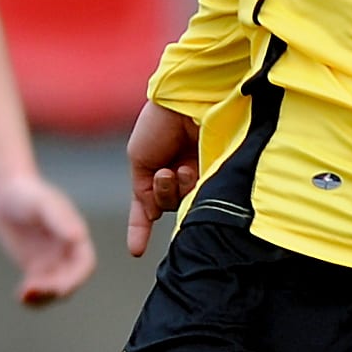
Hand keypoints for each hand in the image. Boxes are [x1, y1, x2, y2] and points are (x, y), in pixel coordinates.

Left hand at [0, 175, 96, 304]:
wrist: (7, 194)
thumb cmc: (27, 193)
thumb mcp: (43, 203)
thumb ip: (60, 218)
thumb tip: (78, 237)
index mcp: (76, 237)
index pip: (85, 264)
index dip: (77, 279)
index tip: (61, 289)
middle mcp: (67, 252)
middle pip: (69, 281)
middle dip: (53, 290)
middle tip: (30, 289)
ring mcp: (52, 261)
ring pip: (54, 289)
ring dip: (42, 297)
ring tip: (23, 295)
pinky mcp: (36, 268)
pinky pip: (38, 289)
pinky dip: (32, 297)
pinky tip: (20, 297)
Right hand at [123, 102, 199, 257]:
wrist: (187, 102)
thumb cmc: (159, 125)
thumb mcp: (139, 159)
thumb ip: (143, 191)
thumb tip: (152, 215)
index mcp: (159, 169)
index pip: (148, 205)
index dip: (140, 228)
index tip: (136, 250)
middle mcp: (180, 175)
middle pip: (167, 205)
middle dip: (163, 196)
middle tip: (165, 175)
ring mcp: (199, 176)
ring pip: (182, 204)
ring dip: (174, 191)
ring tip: (179, 168)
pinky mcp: (215, 174)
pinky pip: (198, 198)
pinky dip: (188, 197)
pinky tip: (185, 186)